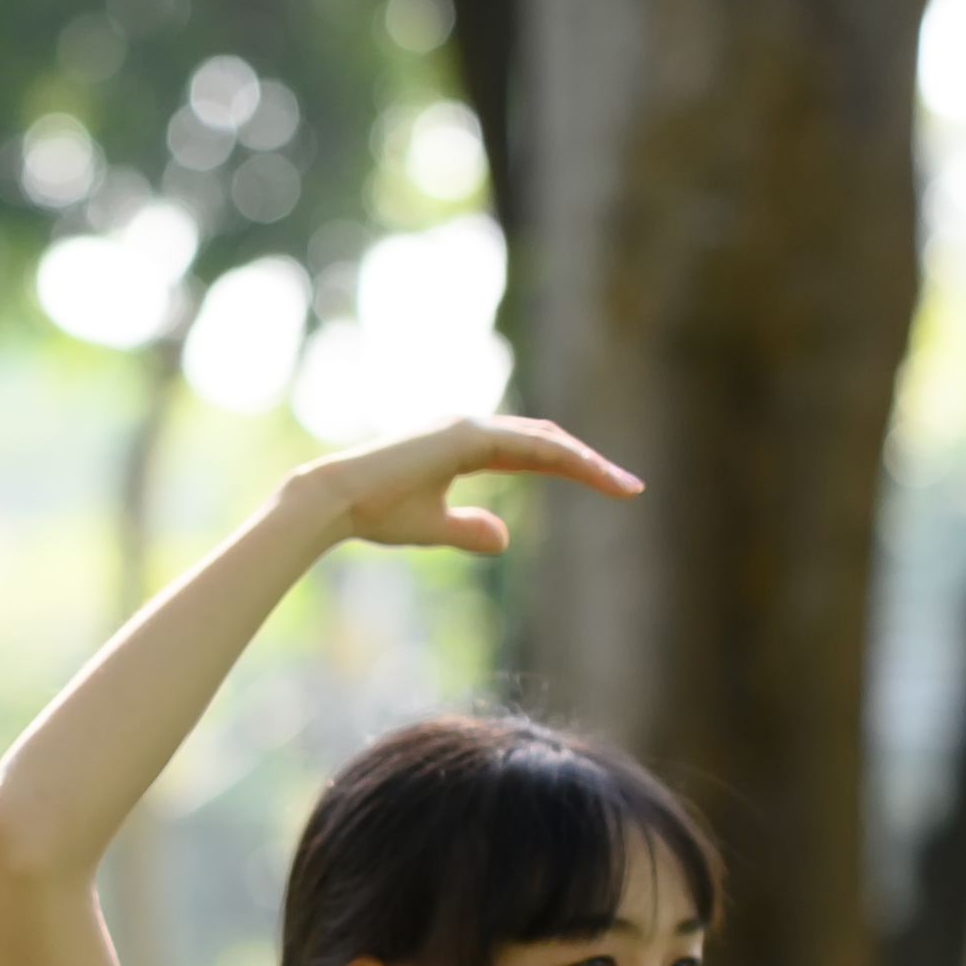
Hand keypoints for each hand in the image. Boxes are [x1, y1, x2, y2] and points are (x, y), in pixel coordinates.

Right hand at [283, 412, 645, 556]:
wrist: (335, 501)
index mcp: (464, 445)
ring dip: (588, 462)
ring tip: (623, 486)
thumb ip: (469, 529)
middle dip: (590, 463)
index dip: (570, 467)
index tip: (607, 488)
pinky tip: (592, 474)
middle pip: (547, 442)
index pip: (532, 452)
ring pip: (545, 441)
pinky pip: (528, 446)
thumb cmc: (374, 513)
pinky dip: (564, 458)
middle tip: (629, 487)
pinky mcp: (464, 436)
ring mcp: (469, 427)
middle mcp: (471, 428)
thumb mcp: (433, 527)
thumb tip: (505, 537)